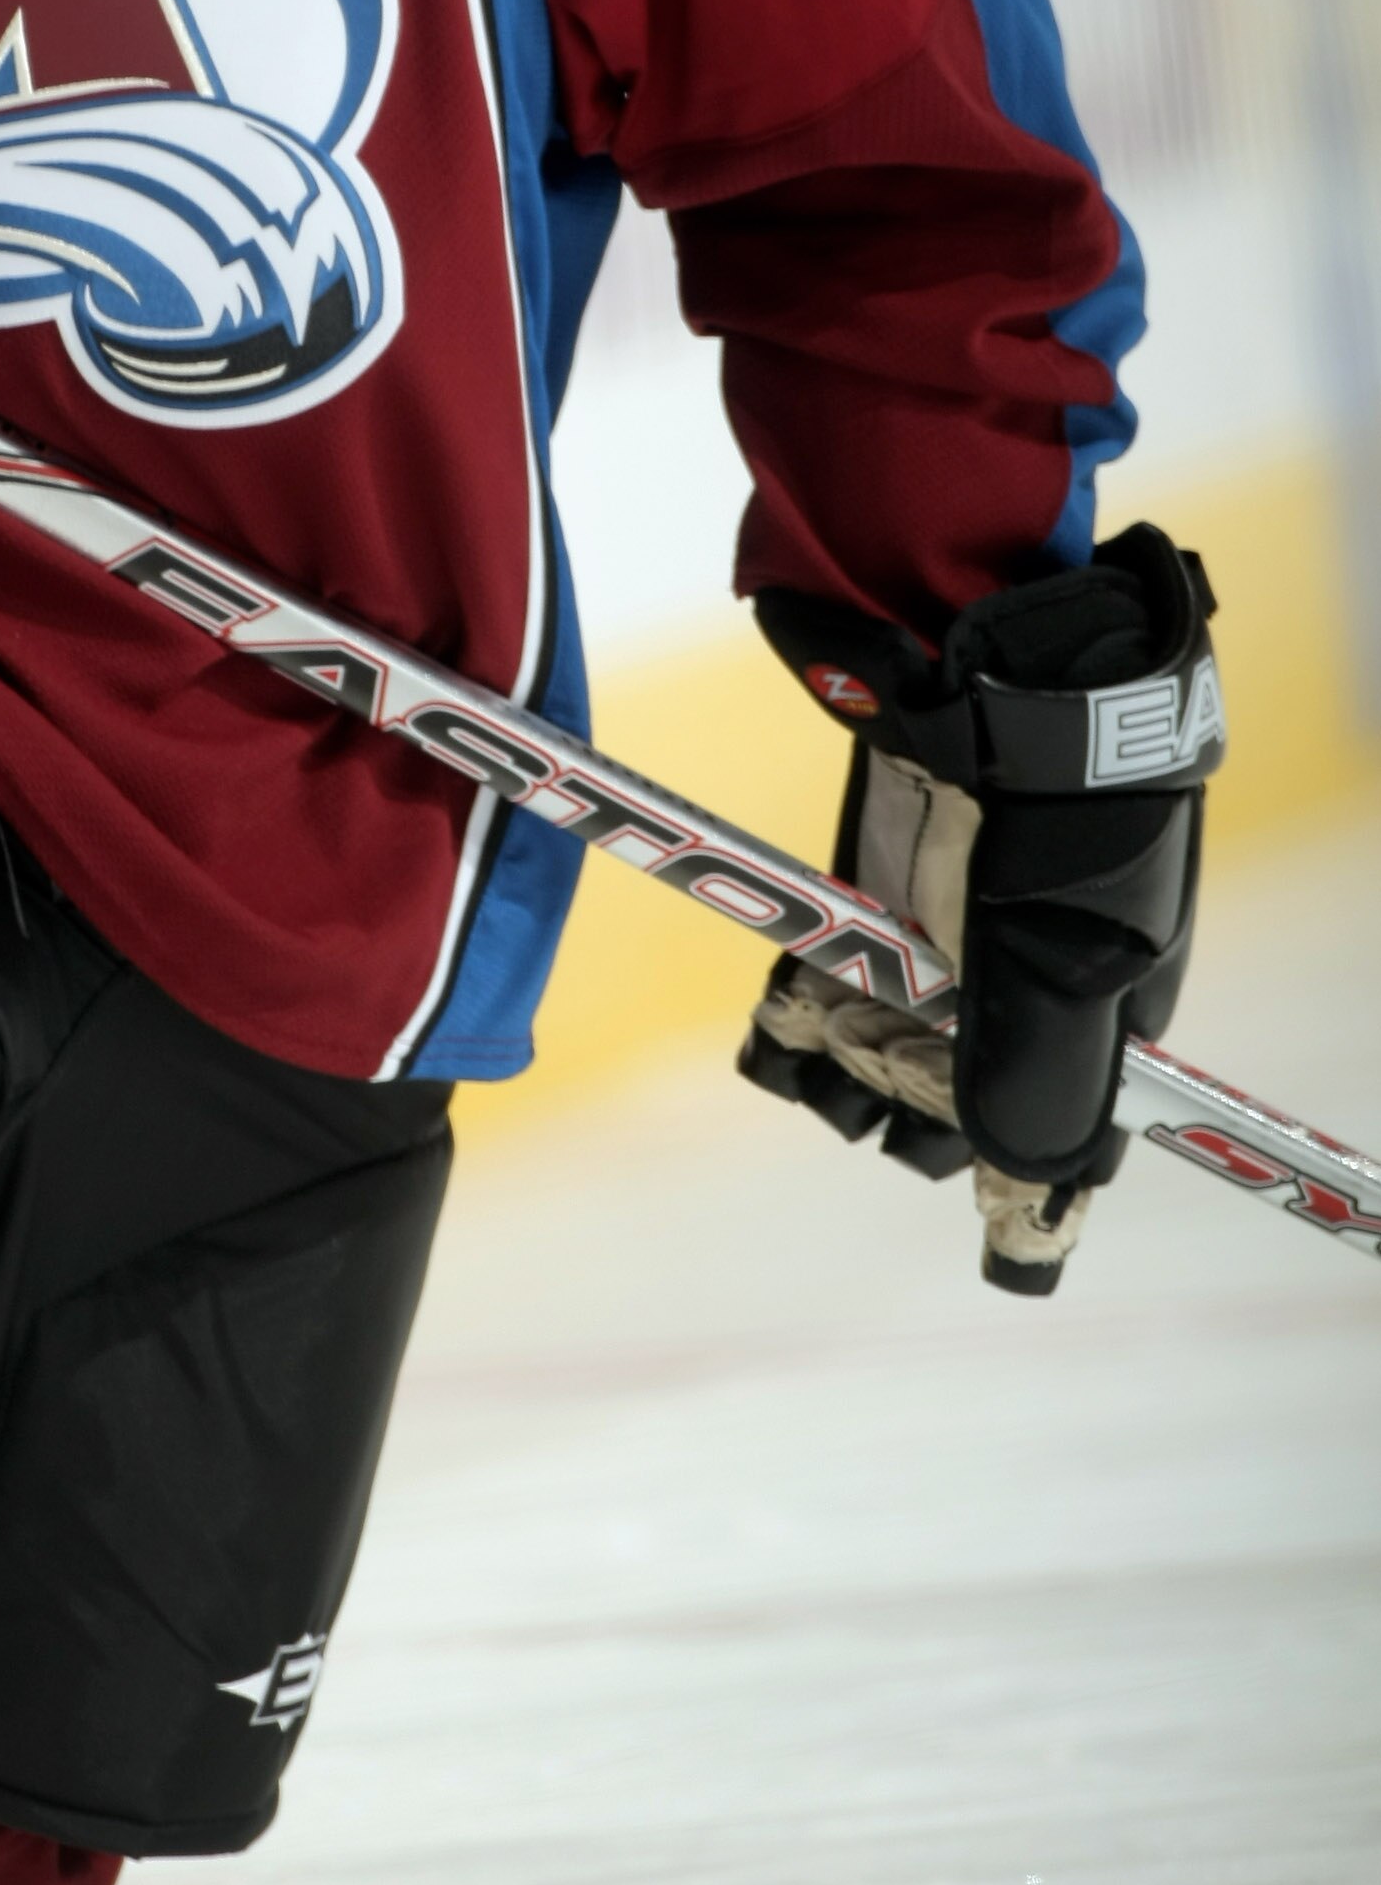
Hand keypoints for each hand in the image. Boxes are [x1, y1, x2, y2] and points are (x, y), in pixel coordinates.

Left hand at [747, 525, 1221, 1291]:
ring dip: (847, 1066)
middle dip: (915, 1109)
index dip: (1030, 1195)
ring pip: (881, 1053)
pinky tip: (779, 1026)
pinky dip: (799, 1015)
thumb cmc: (1067, 796)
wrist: (998, 640)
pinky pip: (826, 984)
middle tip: (884, 1068)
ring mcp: (944, 937)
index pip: (1066, 1136)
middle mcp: (1022, 981)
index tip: (999, 1244)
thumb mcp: (1080, 942)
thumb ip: (1043, 1069)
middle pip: (958, 1103)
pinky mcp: (872, 889)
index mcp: (1105, 1005)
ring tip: (828, 1044)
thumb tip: (1023, 1187)